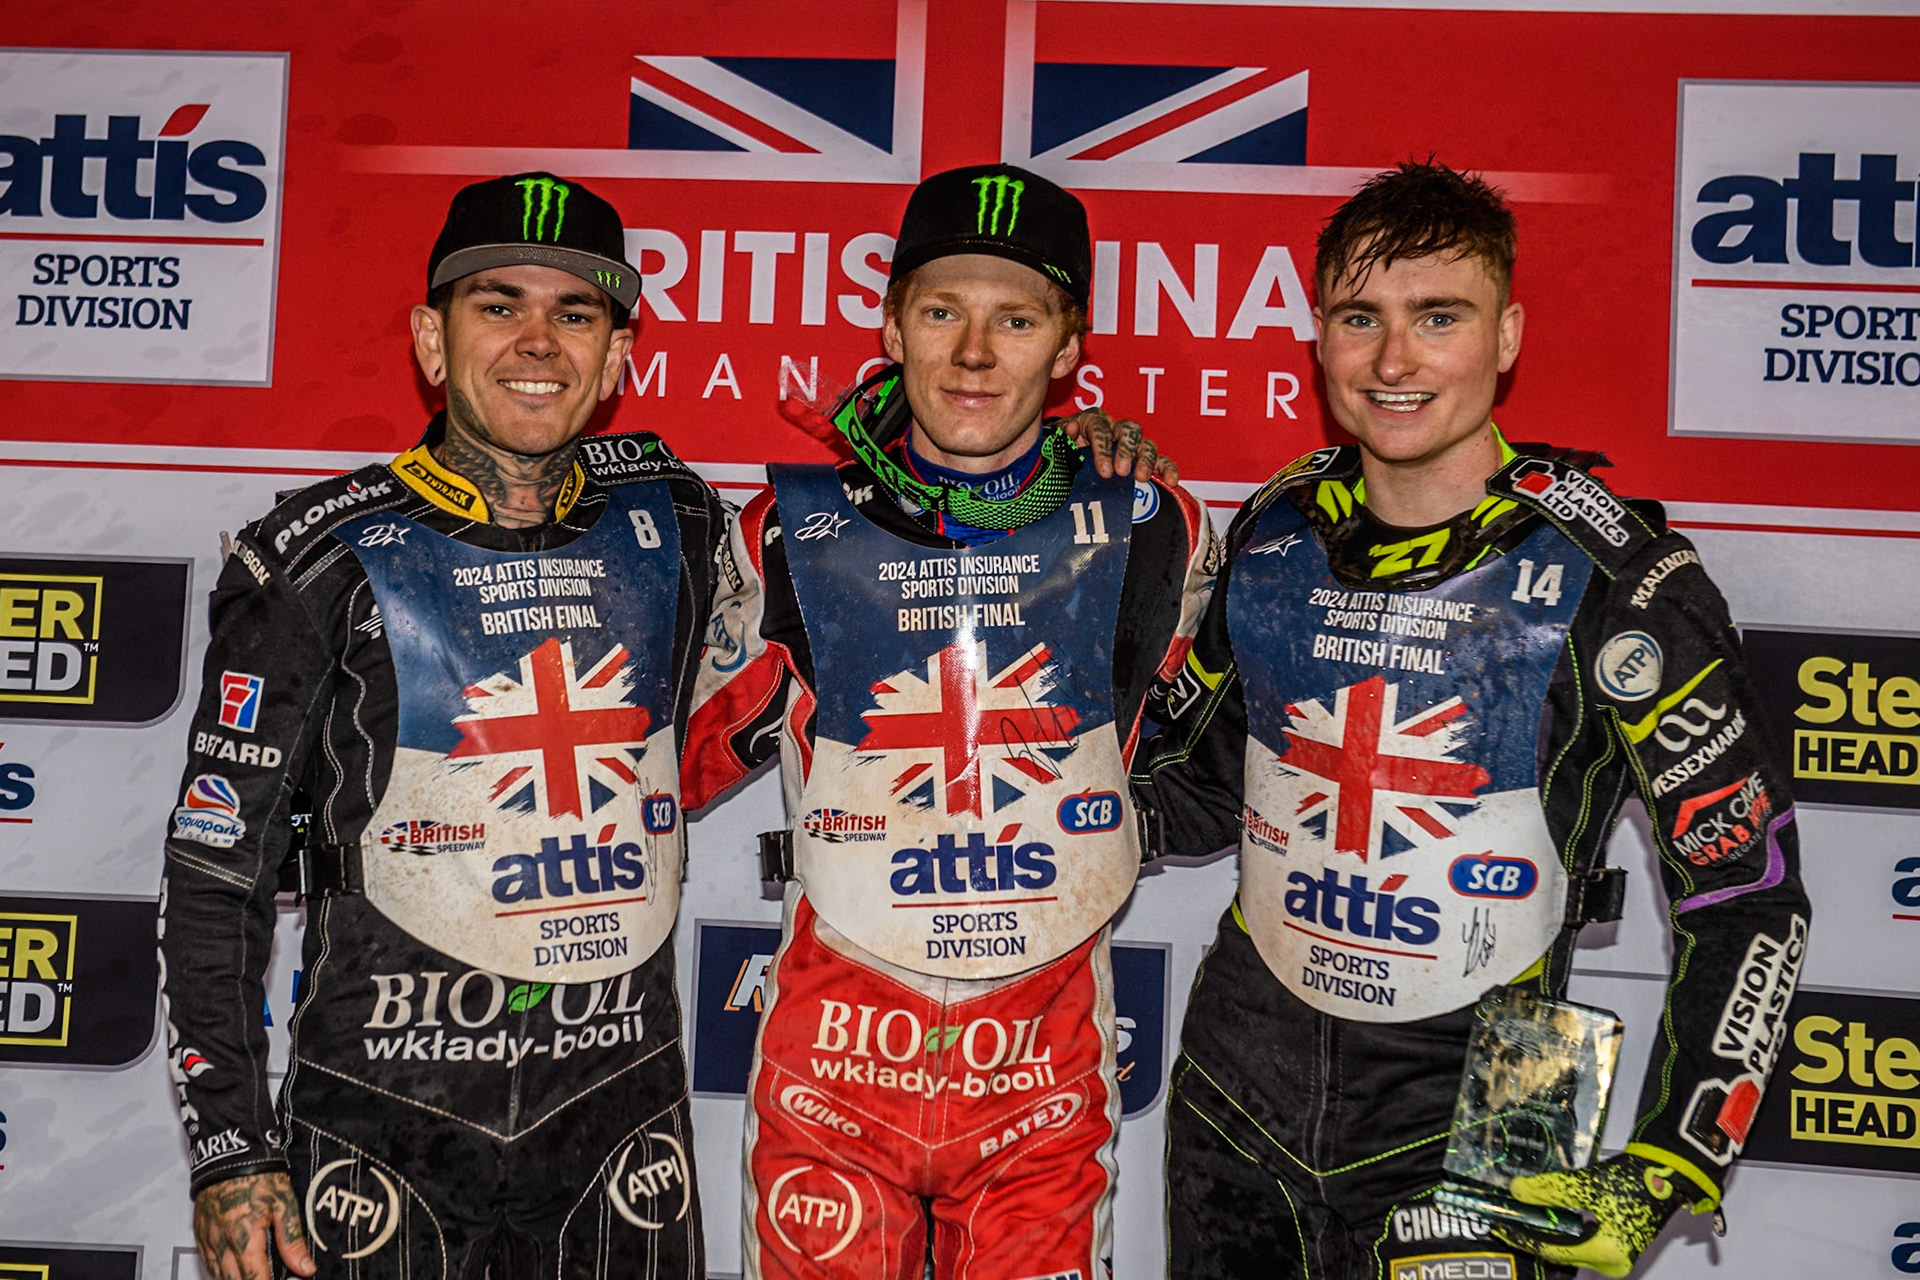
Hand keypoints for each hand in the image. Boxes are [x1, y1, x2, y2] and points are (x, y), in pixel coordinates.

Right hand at [194, 1172, 316, 1279]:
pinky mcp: (200, 1235)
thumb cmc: (259, 1176)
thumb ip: (292, 1241)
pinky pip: (208, 1264)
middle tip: (267, 1276)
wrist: (230, 1155)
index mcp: (244, 1238)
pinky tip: (234, 1272)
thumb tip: (305, 1269)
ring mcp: (207, 1240)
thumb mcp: (284, 1205)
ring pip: (218, 1276)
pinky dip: (221, 1272)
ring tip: (254, 1274)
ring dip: (235, 1279)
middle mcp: (221, 1244)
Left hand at [1056, 407, 1179, 482]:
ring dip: (1146, 460)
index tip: (1105, 470)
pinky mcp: (1142, 458)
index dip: (1103, 449)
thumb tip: (1071, 429)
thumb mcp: (1056, 443)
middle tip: (1122, 472)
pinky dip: (1167, 468)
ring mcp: (1131, 443)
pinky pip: (1160, 460)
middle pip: (1129, 431)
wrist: (1065, 459)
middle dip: (1127, 451)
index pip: (1101, 429)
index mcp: (1092, 421)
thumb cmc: (1062, 450)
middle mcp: (1114, 428)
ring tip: (1141, 477)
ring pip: (1145, 444)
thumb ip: (1061, 436)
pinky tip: (1171, 480)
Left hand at [1493, 1152, 1688, 1277]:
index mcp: (1607, 1253)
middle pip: (1561, 1253)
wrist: (1666, 1173)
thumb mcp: (1586, 1185)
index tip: (1502, 1227)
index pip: (1552, 1250)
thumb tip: (1516, 1191)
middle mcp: (1613, 1263)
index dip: (1524, 1239)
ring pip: (1571, 1249)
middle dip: (1534, 1237)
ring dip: (1548, 1234)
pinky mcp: (1619, 1247)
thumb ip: (1548, 1190)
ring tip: (1523, 1218)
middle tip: (1508, 1223)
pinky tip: (1548, 1219)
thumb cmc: (1633, 1181)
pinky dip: (1564, 1232)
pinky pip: (1582, 1244)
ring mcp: (1618, 1257)